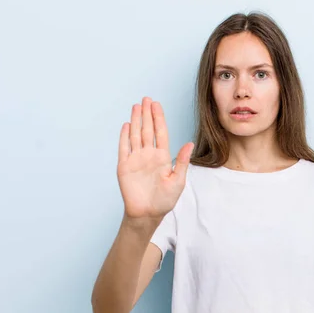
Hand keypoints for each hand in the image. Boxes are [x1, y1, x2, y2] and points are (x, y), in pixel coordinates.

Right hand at [117, 97, 193, 219]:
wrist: (148, 214)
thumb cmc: (165, 200)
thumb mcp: (178, 180)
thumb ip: (181, 162)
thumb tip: (189, 144)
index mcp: (162, 157)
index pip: (160, 133)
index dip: (159, 118)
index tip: (157, 105)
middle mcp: (149, 155)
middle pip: (147, 130)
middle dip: (147, 114)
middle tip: (146, 99)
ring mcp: (136, 159)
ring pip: (136, 135)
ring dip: (136, 121)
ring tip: (136, 106)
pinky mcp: (125, 166)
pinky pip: (124, 148)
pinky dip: (124, 136)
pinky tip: (127, 125)